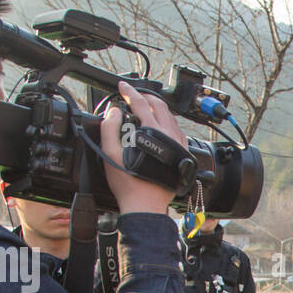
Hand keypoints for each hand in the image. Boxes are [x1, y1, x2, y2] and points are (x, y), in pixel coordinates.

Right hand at [102, 82, 184, 215]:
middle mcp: (169, 136)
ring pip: (171, 118)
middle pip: (159, 106)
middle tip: (134, 95)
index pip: (140, 103)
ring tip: (146, 108)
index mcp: (152, 132)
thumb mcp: (111, 153)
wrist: (145, 205)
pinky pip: (178, 132)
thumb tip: (114, 111)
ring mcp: (178, 145)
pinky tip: (162, 127)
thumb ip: (110, 128)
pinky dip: (168, 123)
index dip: (129, 92)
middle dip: (145, 96)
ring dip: (158, 109)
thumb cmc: (129, 183)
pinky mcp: (182, 155)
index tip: (122, 87)